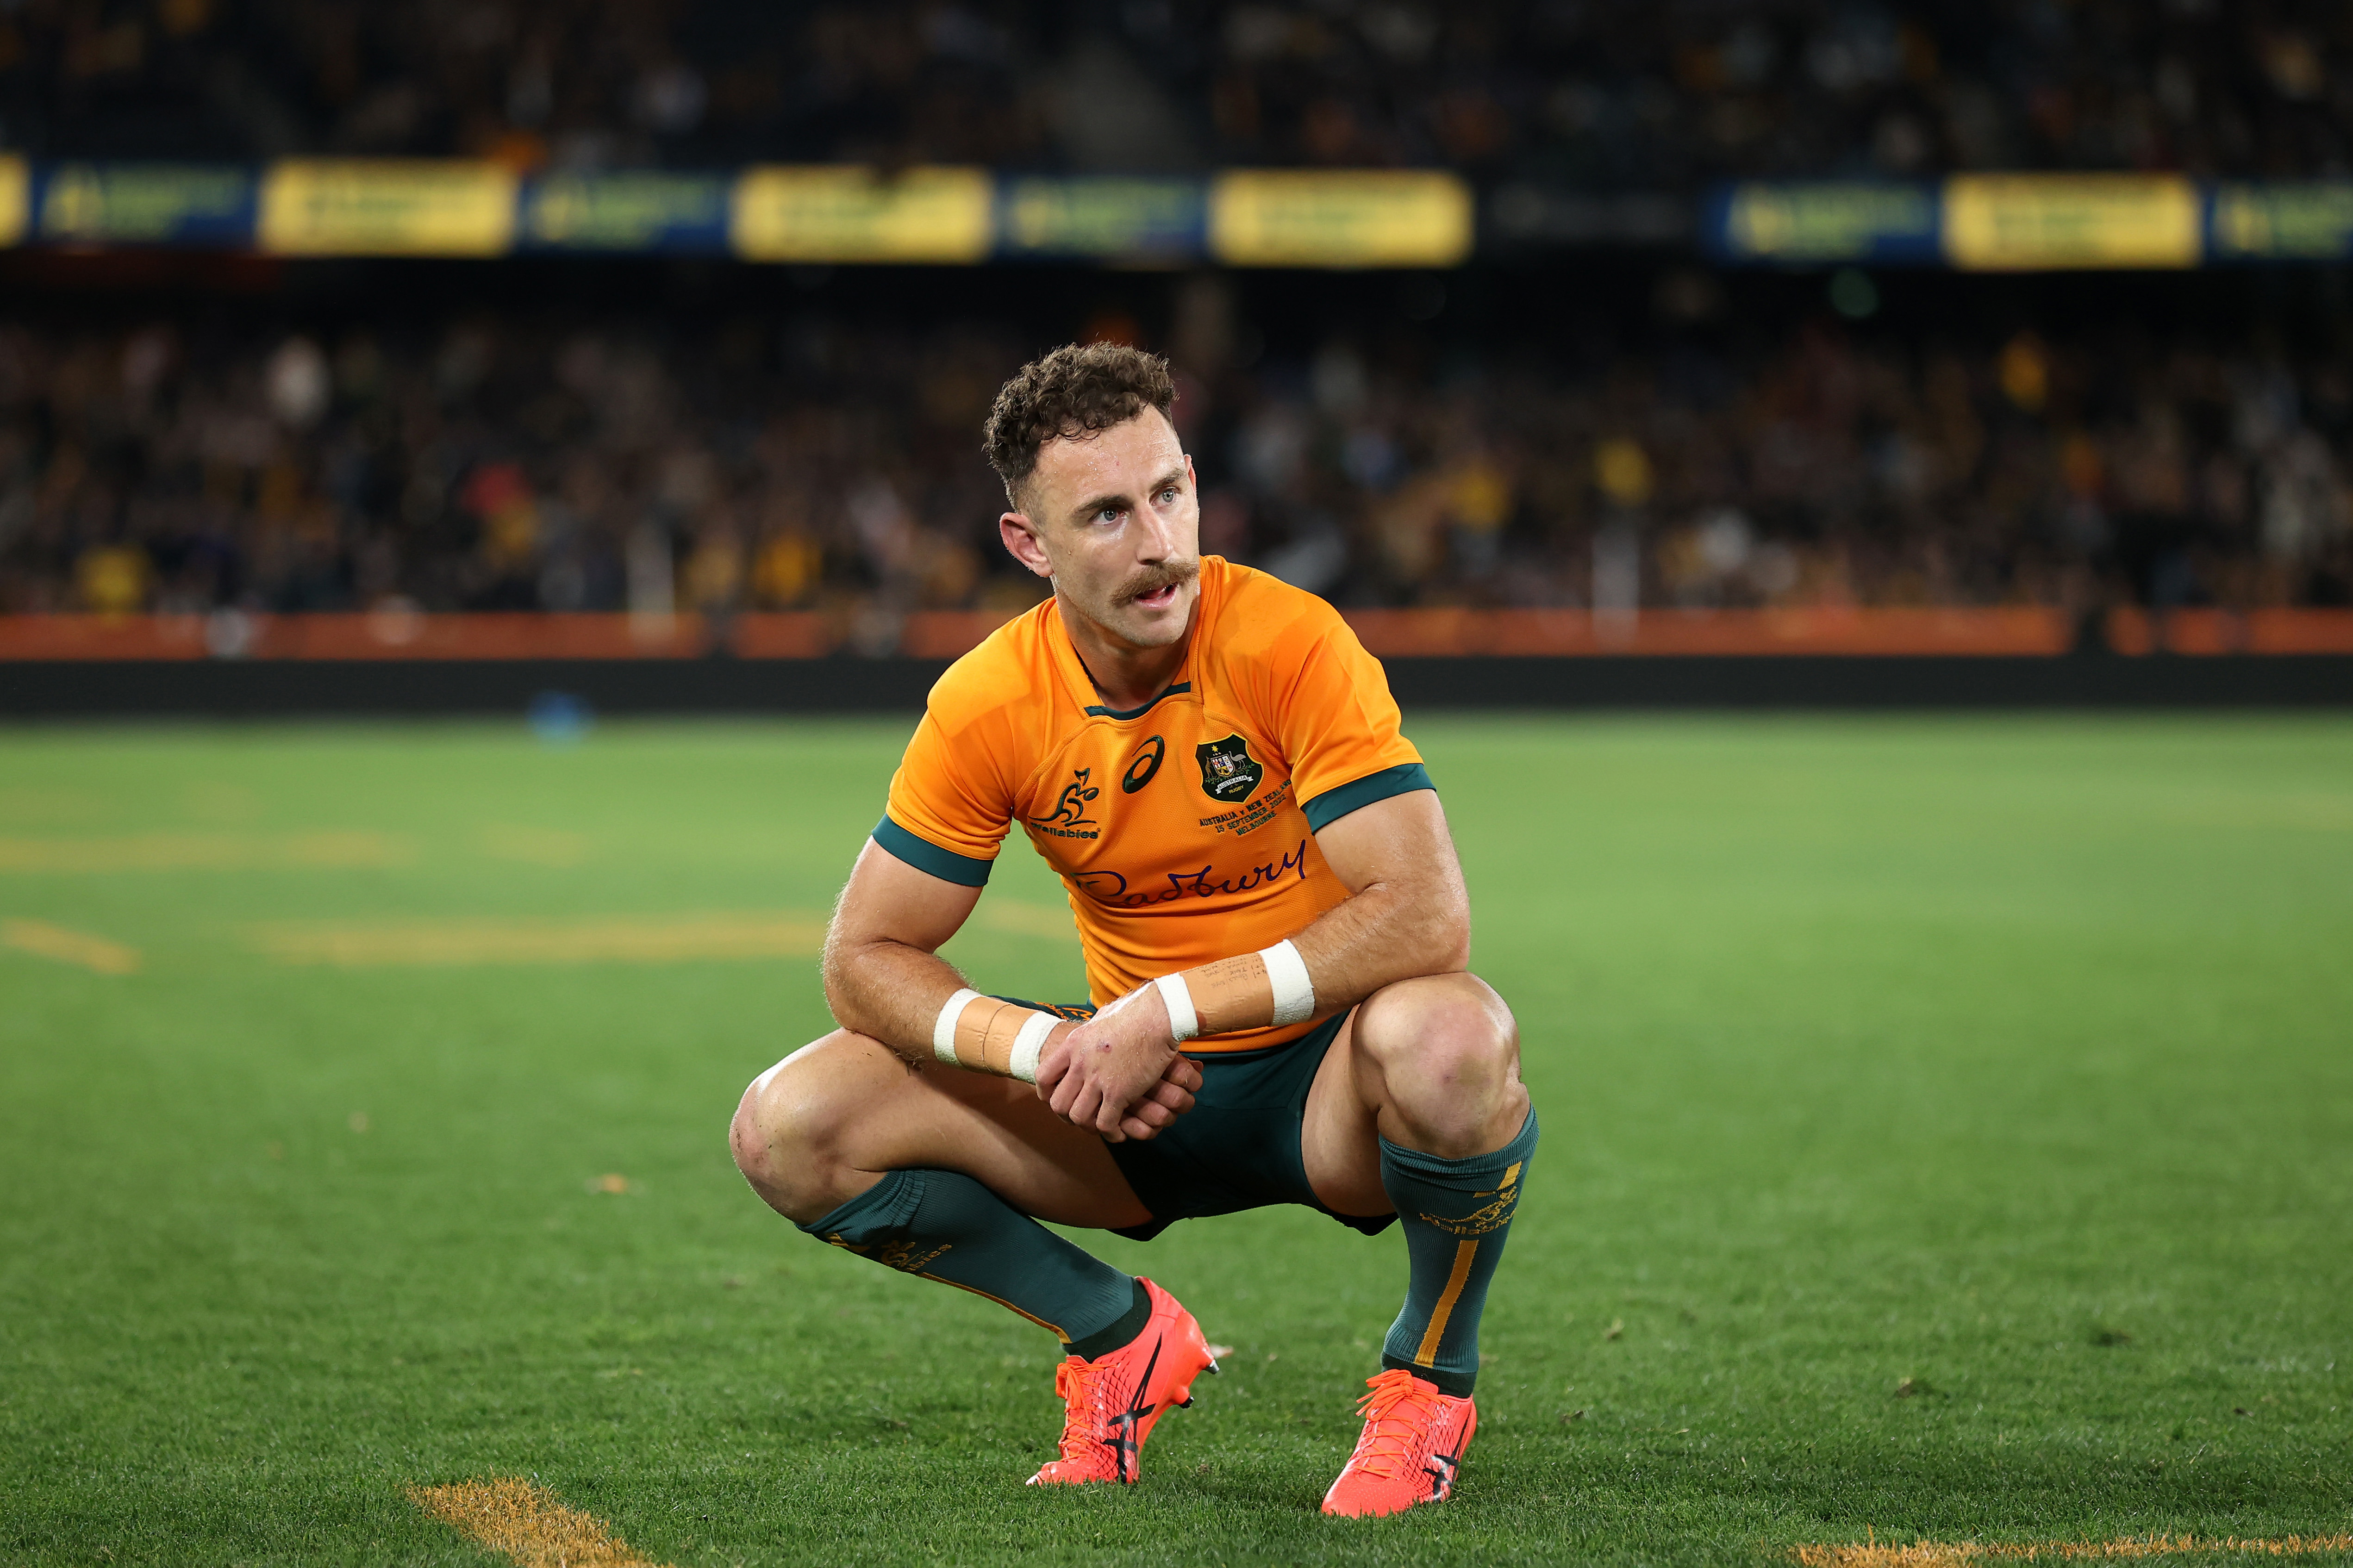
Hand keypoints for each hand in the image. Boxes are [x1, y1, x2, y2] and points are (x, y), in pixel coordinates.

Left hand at [1034, 993, 1202, 1141]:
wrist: (1158, 1016)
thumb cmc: (1137, 1012)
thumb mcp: (1102, 1017)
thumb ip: (1093, 1029)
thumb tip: (1094, 1026)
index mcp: (1073, 1045)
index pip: (1044, 1076)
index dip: (1047, 1092)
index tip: (1056, 1097)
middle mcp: (1080, 1064)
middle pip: (1058, 1103)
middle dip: (1067, 1115)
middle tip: (1080, 1117)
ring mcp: (1097, 1080)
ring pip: (1078, 1117)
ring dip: (1089, 1125)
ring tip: (1100, 1125)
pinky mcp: (1118, 1093)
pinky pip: (1105, 1123)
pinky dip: (1110, 1132)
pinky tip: (1119, 1131)